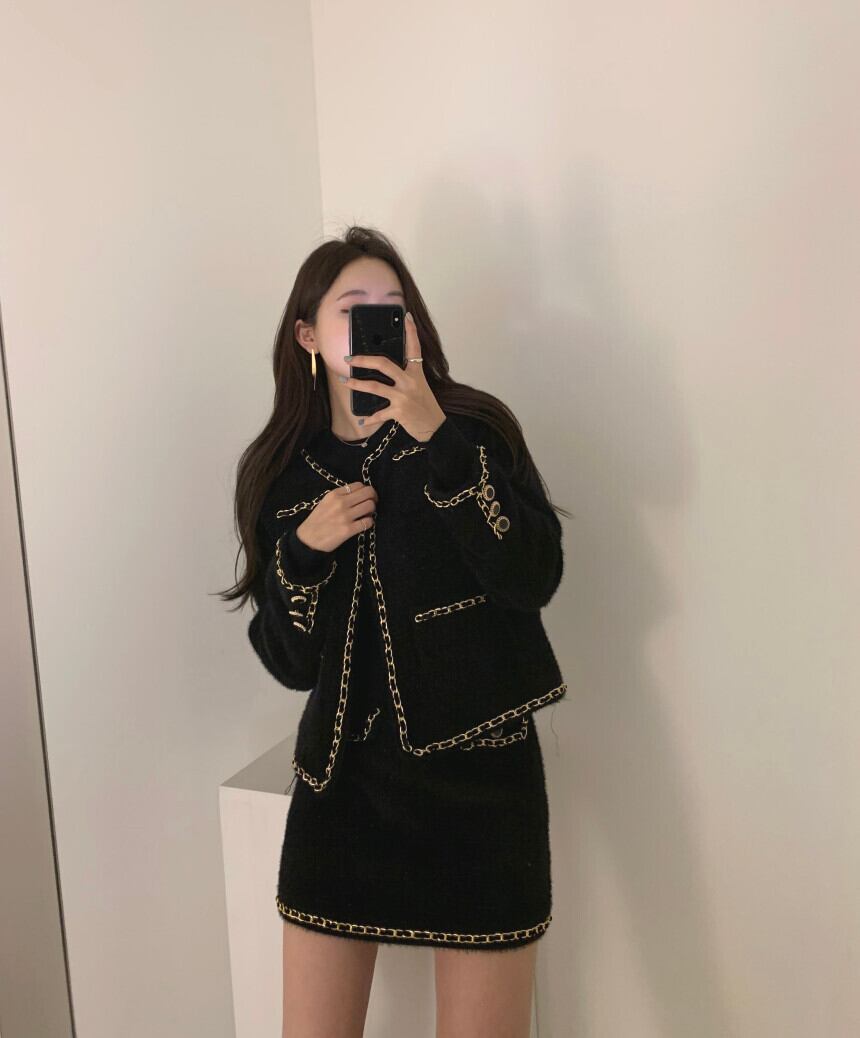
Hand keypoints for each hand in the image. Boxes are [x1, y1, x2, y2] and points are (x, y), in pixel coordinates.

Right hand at [296, 482, 377, 551]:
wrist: (308, 539)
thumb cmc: (318, 520)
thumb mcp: (325, 502)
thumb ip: (340, 496)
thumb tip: (359, 494)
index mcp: (334, 494)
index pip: (359, 485)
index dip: (366, 490)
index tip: (366, 496)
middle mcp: (340, 503)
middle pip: (368, 492)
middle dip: (373, 498)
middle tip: (372, 504)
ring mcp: (345, 516)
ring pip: (370, 506)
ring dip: (372, 510)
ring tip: (367, 514)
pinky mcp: (348, 530)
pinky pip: (368, 522)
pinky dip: (370, 522)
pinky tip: (364, 524)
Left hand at [340, 312, 445, 442]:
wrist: (435, 428)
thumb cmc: (426, 406)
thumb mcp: (420, 387)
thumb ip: (406, 377)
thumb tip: (386, 371)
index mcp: (417, 373)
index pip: (414, 348)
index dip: (411, 331)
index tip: (406, 316)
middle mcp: (410, 382)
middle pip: (384, 364)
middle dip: (363, 360)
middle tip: (349, 358)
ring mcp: (403, 397)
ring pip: (375, 387)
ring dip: (356, 385)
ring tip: (344, 381)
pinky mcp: (399, 412)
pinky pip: (379, 414)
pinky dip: (369, 419)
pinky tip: (362, 421)